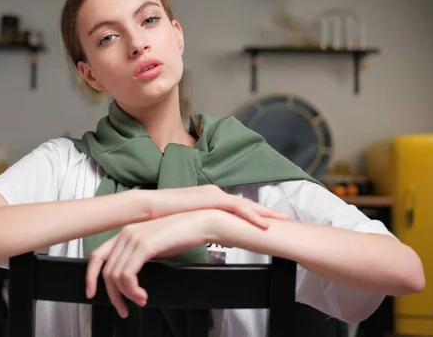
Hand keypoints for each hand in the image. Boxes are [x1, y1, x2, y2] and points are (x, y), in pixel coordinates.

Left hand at [85, 210, 210, 317]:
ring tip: (140, 301)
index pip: (97, 255)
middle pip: (107, 271)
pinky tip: (142, 295)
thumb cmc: (182, 234)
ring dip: (126, 295)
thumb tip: (129, 280)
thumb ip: (138, 257)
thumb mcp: (153, 246)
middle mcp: (126, 233)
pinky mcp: (144, 245)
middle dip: (113, 295)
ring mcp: (134, 237)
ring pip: (116, 276)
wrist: (200, 222)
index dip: (90, 276)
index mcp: (126, 232)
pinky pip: (127, 274)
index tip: (92, 293)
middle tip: (124, 309)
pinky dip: (132, 290)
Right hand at [141, 184, 287, 230]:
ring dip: (264, 213)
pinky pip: (237, 207)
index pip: (237, 207)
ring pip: (245, 205)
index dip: (254, 214)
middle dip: (266, 212)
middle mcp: (214, 194)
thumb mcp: (186, 223)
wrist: (148, 208)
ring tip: (280, 221)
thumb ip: (201, 227)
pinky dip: (252, 215)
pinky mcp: (211, 199)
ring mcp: (213, 195)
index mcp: (208, 200)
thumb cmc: (162, 217)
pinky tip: (263, 224)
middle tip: (284, 219)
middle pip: (246, 204)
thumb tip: (212, 238)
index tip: (268, 221)